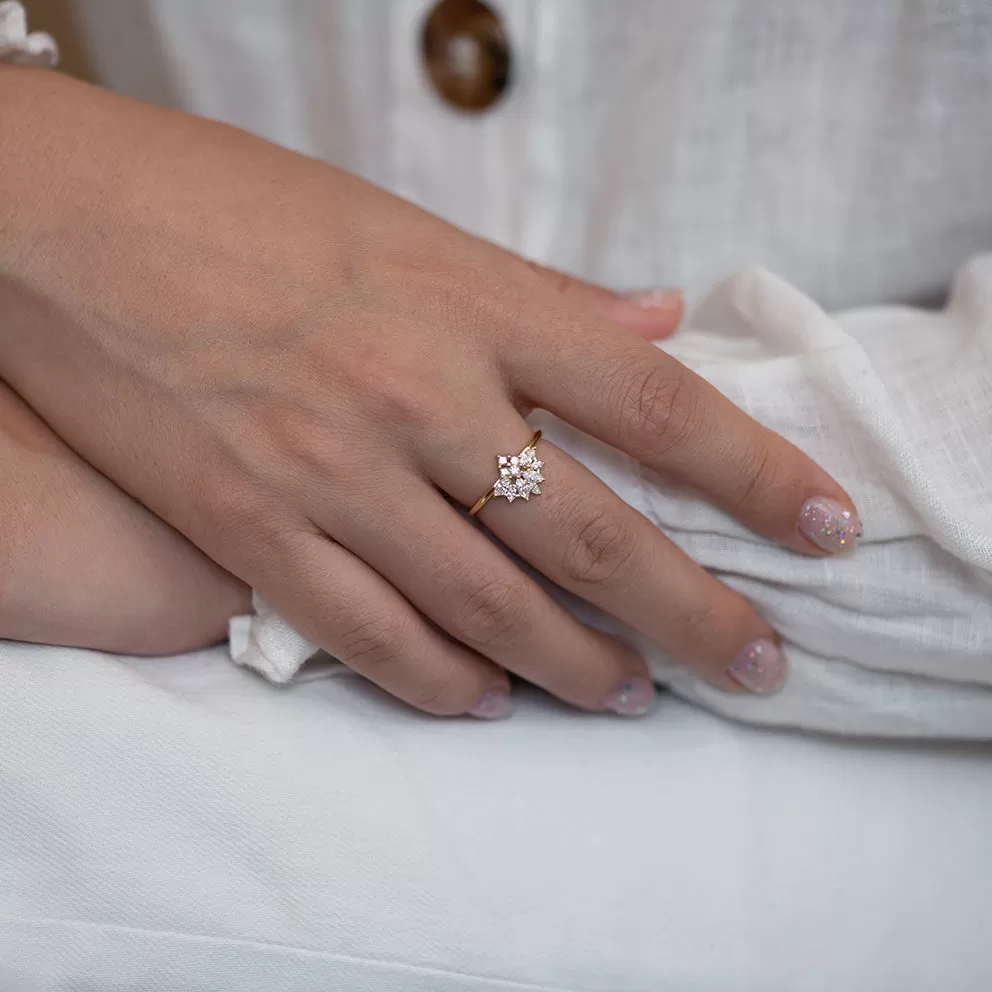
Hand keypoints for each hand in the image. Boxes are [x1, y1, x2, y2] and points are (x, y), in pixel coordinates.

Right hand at [0, 69, 860, 716]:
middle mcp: (418, 395)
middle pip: (594, 537)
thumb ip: (539, 292)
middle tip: (755, 664)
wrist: (61, 223)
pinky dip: (441, 683)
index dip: (757, 473)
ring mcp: (332, 472)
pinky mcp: (250, 527)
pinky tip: (489, 702)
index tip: (826, 528)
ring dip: (577, 669)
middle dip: (695, 615)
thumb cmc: (236, 208)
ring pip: (490, 609)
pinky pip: (370, 635)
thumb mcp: (404, 228)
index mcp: (470, 304)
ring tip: (634, 698)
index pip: (656, 403)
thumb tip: (658, 319)